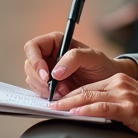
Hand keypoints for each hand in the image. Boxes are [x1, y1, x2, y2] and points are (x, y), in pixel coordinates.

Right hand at [23, 32, 137, 99]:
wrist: (108, 82)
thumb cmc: (101, 65)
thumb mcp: (93, 57)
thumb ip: (74, 58)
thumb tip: (55, 72)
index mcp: (55, 42)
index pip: (33, 47)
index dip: (35, 61)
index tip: (47, 76)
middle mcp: (48, 55)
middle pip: (29, 65)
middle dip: (41, 80)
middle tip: (57, 89)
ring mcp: (47, 70)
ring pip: (32, 79)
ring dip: (44, 89)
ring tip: (64, 92)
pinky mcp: (48, 85)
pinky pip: (38, 90)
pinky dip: (47, 96)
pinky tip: (61, 96)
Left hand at [52, 74, 137, 137]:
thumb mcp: (133, 106)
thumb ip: (114, 106)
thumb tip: (91, 115)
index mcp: (121, 82)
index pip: (89, 87)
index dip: (70, 94)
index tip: (55, 102)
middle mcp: (121, 83)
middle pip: (85, 89)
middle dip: (64, 97)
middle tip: (47, 105)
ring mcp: (125, 94)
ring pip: (90, 96)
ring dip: (68, 103)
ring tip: (53, 109)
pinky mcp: (130, 108)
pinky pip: (102, 107)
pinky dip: (85, 109)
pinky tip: (74, 113)